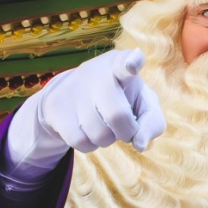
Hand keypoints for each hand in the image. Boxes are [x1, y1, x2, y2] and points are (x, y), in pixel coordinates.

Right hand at [5, 49, 165, 166]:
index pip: (126, 62)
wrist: (71, 95)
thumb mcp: (142, 105)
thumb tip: (139, 144)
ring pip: (99, 134)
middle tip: (126, 129)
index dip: (132, 63)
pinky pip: (79, 141)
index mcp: (120, 66)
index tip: (133, 63)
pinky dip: (89, 145)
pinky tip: (88, 131)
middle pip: (117, 115)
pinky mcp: (54, 105)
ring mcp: (72, 88)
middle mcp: (96, 72)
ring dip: (107, 140)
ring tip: (104, 126)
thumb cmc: (120, 99)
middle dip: (126, 131)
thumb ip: (152, 122)